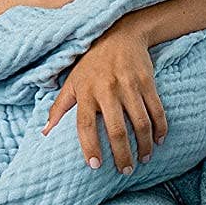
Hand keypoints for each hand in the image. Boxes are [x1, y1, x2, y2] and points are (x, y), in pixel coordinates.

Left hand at [41, 19, 167, 172]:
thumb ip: (59, 107)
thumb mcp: (72, 81)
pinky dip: (160, 128)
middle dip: (123, 155)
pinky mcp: (147, 81)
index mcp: (86, 91)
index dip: (90, 147)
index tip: (95, 166)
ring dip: (144, 145)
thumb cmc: (92, 62)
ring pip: (141, 123)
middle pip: (117, 130)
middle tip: (126, 170)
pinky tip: (159, 140)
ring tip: (144, 159)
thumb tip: (45, 132)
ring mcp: (129, 85)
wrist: (119, 34)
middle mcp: (107, 89)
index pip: (85, 125)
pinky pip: (156, 110)